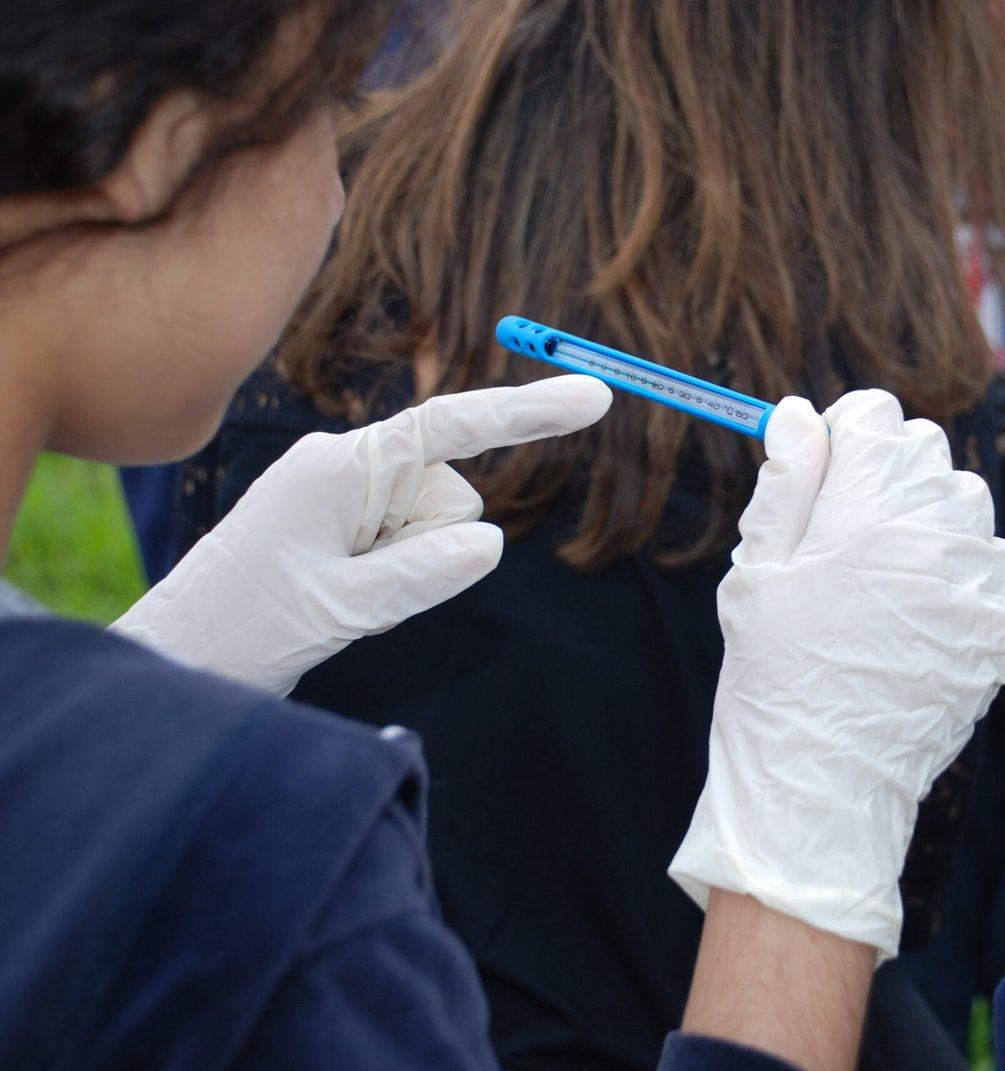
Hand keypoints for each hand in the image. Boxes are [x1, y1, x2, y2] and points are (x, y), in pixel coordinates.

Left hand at [113, 377, 611, 695]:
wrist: (175, 658)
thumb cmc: (244, 630)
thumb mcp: (343, 609)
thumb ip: (423, 572)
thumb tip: (490, 542)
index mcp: (339, 466)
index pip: (452, 427)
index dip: (529, 413)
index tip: (596, 397)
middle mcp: (340, 463)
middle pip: (448, 492)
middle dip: (430, 545)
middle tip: (357, 592)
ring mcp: (337, 489)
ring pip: (432, 520)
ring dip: (407, 565)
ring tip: (337, 598)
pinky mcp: (335, 517)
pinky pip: (403, 535)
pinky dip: (392, 570)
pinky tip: (338, 595)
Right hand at [669, 390, 1004, 960]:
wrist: (824, 785)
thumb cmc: (775, 676)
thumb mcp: (758, 573)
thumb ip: (787, 483)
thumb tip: (802, 413)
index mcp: (864, 514)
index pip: (878, 416)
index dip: (845, 435)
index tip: (825, 472)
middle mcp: (934, 536)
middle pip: (925, 450)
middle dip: (885, 473)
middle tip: (845, 534)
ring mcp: (977, 583)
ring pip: (965, 503)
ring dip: (928, 519)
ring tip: (882, 577)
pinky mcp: (1001, 625)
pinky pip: (992, 564)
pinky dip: (960, 572)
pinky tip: (916, 613)